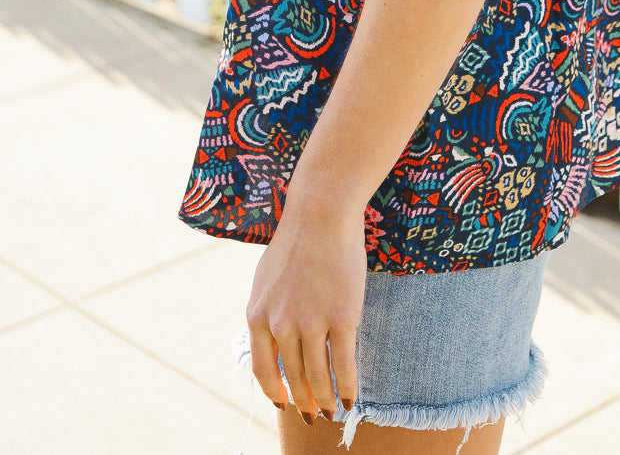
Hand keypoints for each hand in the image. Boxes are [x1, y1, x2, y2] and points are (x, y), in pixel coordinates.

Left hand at [245, 198, 366, 423]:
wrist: (321, 213)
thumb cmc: (297, 241)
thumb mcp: (267, 279)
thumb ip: (267, 311)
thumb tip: (273, 339)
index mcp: (258, 315)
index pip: (263, 370)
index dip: (275, 393)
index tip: (285, 404)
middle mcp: (281, 325)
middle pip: (293, 377)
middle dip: (305, 403)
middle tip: (315, 415)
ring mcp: (312, 322)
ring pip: (319, 377)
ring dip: (327, 400)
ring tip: (335, 410)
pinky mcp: (342, 317)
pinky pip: (344, 364)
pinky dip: (349, 386)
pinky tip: (352, 398)